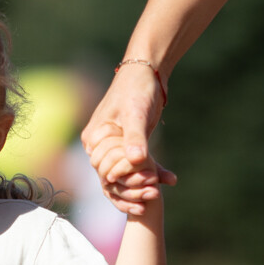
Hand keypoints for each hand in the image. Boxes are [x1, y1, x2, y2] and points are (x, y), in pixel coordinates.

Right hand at [81, 64, 175, 213]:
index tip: (146, 183)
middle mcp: (100, 144)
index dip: (123, 180)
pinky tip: (169, 179)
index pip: (103, 170)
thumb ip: (135, 137)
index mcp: (94, 138)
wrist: (147, 72)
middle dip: (133, 186)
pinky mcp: (129, 145)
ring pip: (125, 174)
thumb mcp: (136, 113)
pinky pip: (137, 164)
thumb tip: (136, 160)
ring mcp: (114, 145)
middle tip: (155, 193)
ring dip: (142, 183)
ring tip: (160, 191)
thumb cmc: (137, 88)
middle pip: (113, 176)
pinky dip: (152, 172)